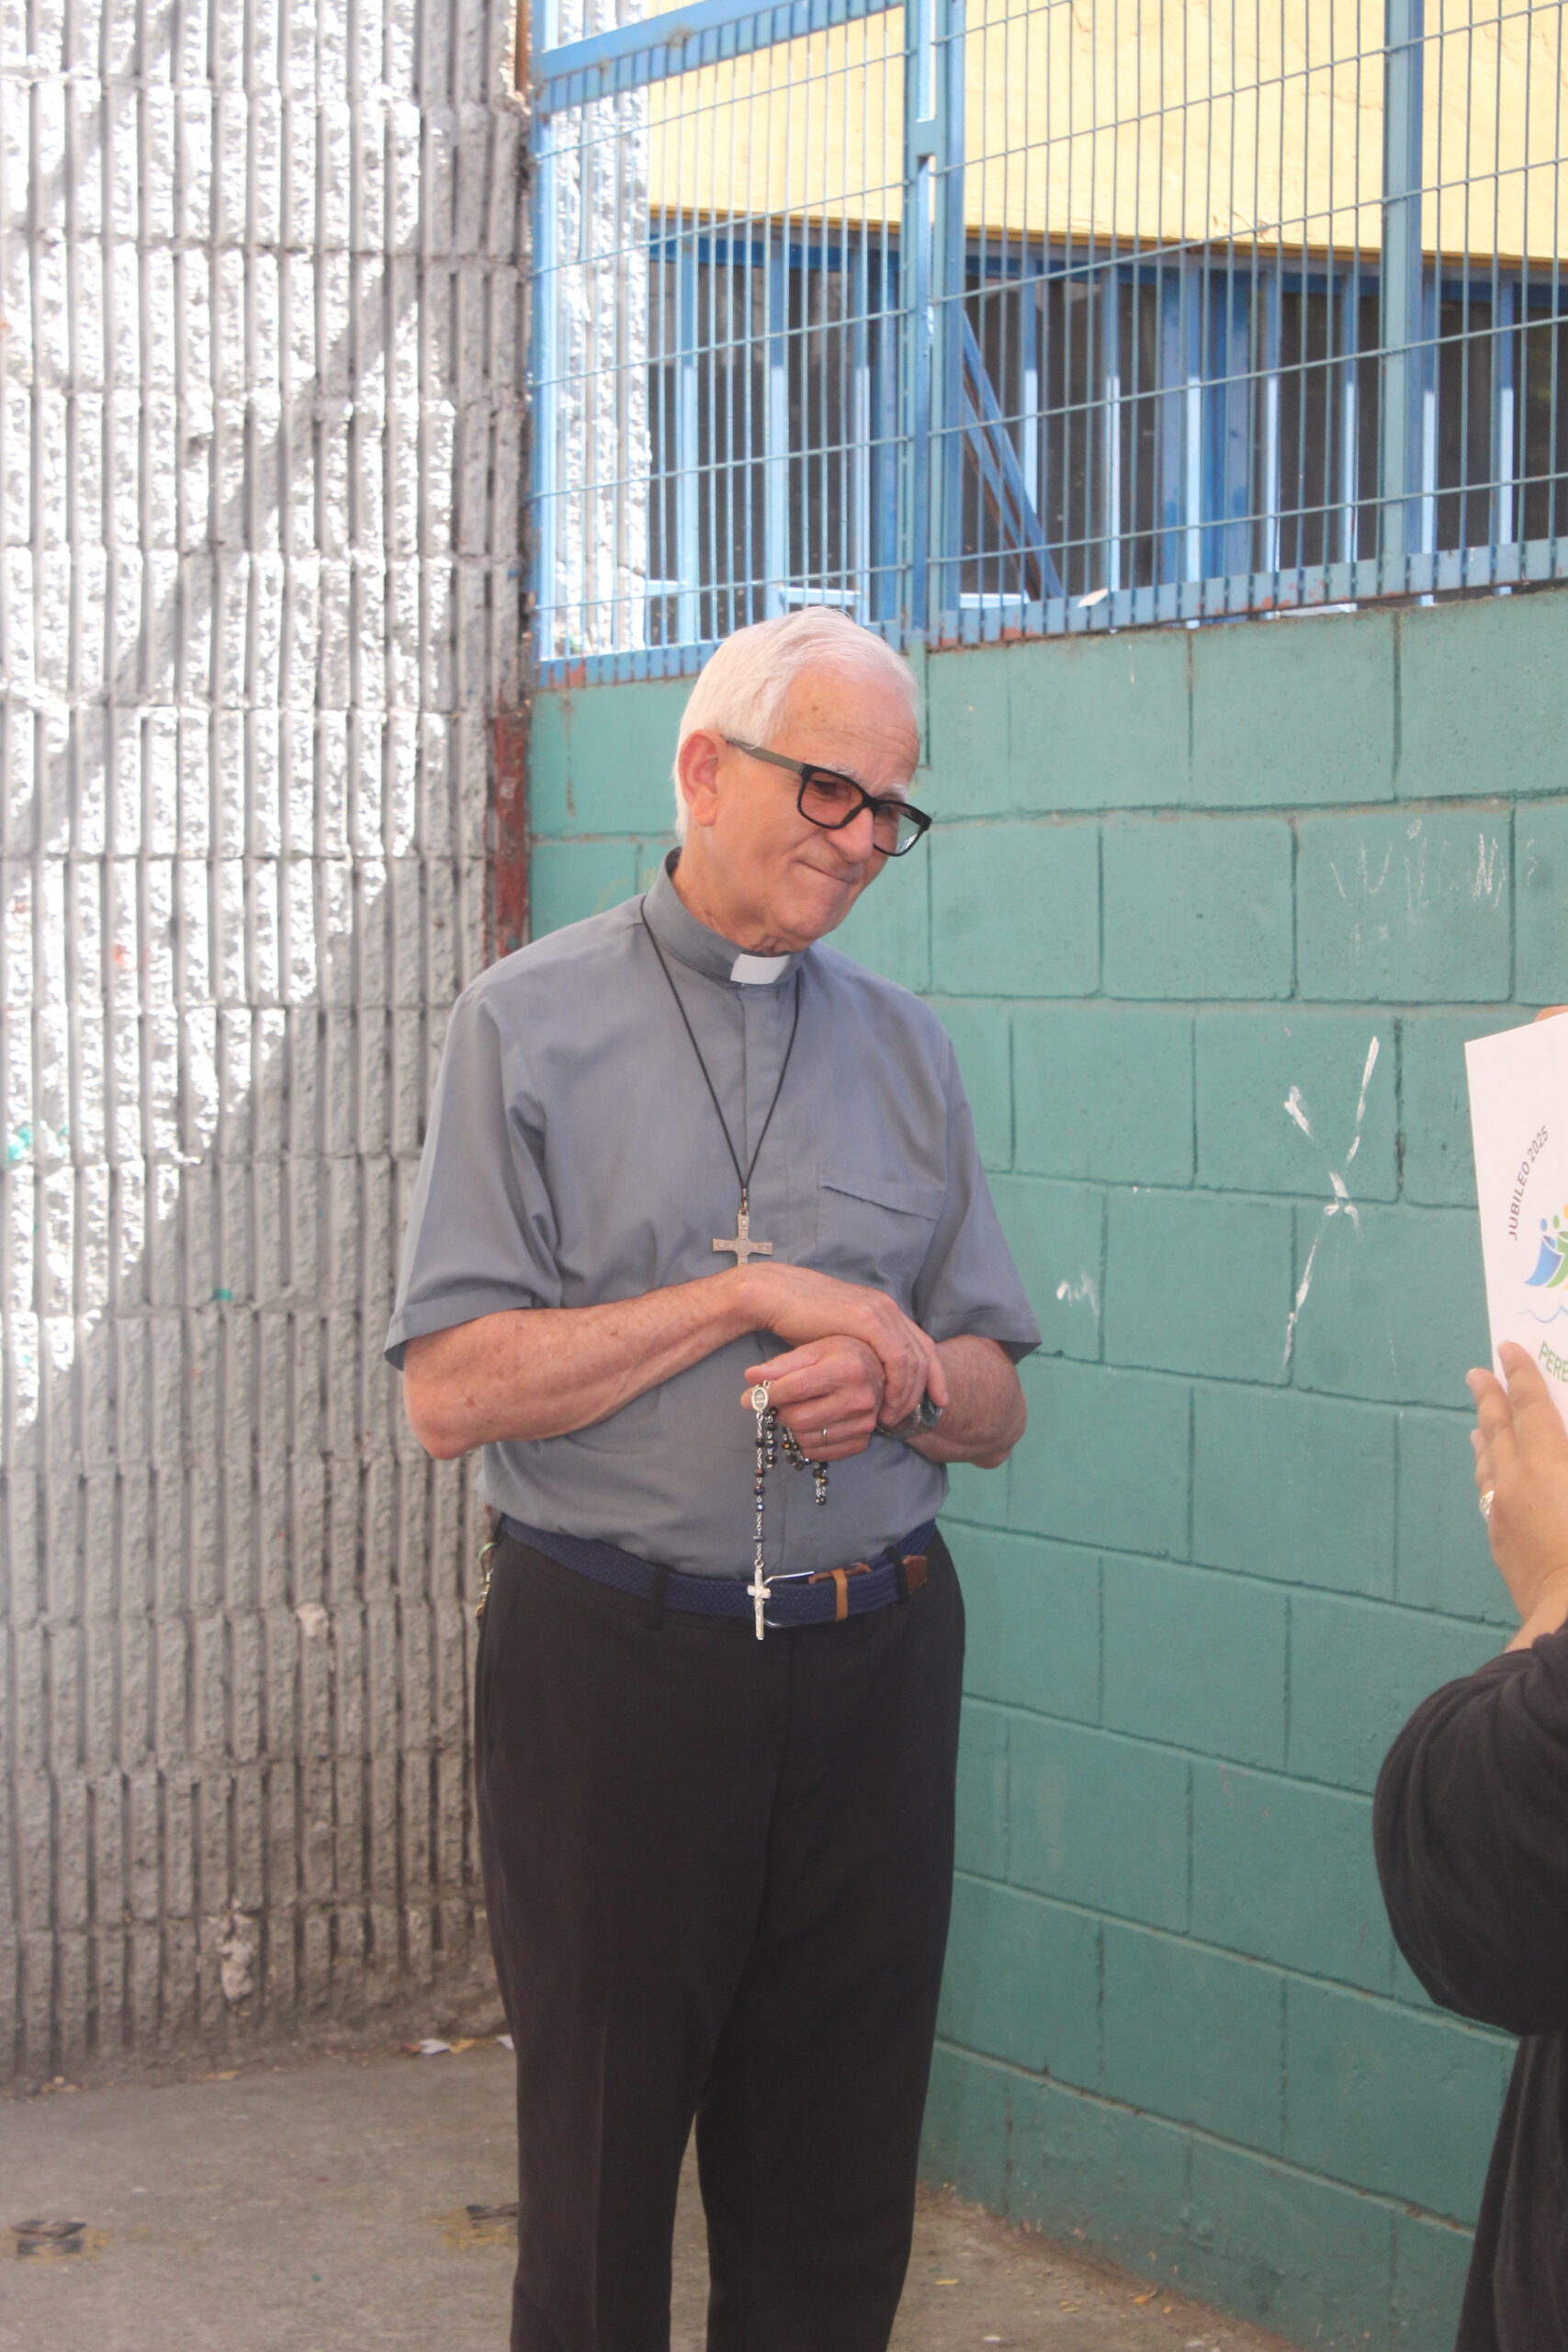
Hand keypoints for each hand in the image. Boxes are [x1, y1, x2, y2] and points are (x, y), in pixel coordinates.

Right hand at [739, 1262, 947, 1426]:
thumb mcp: (838, 1336)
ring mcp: (880, 1312)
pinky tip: (886, 1402)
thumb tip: (867, 1375)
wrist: (776, 1296)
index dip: (935, 1374)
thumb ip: (858, 1349)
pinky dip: (897, 1384)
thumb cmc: (798, 1318)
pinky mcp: (868, 1319)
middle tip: (914, 1417)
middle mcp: (887, 1308)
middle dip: (925, 1389)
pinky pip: (898, 1357)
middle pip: (924, 1353)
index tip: (938, 1400)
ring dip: (908, 1392)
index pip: (922, 1344)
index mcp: (883, 1310)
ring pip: (914, 1358)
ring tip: (893, 1416)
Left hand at [741, 1337, 884, 1461]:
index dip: (768, 1395)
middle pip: (800, 1418)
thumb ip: (782, 1364)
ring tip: (796, 1411)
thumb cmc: (843, 1356)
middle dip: (780, 1412)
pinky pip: (821, 1453)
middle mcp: (859, 1398)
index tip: (749, 1398)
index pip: (797, 1388)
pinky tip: (809, 1426)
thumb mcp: (814, 1350)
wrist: (881, 1372)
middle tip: (777, 1403)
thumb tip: (750, 1377)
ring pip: (807, 1438)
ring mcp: (863, 1423)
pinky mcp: (862, 1441)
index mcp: (847, 1368)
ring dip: (792, 1428)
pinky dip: (806, 1443)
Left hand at [1467, 1342, 1567, 1644]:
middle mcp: (1517, 1483)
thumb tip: (1557, 1439)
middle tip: (1476, 1374)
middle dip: (1490, 1398)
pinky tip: (1492, 1484)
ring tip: (1478, 1425)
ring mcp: (1505, 1517)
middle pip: (1499, 1430)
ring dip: (1485, 1439)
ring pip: (1489, 1466)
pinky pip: (1490, 1499)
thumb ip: (1566, 1449)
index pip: (1532, 1406)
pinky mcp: (1503, 1548)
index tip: (1506, 1348)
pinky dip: (1490, 1478)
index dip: (1521, 1375)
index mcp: (1548, 1463)